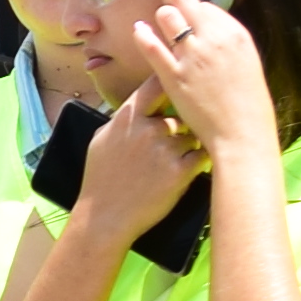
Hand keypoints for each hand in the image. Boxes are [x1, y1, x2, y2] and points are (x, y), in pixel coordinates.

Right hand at [70, 88, 207, 239]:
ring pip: (191, 137)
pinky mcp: (180, 172)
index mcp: (127, 118)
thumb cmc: (100, 179)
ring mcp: (165, 149)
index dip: (170, 82)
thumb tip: (137, 107)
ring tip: (170, 165)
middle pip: (179, 116)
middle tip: (171, 145)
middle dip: (179, 129)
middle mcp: (148, 129)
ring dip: (187, 148)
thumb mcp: (101, 140)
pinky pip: (200, 157)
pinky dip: (196, 163)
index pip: (155, 85)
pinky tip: (184, 173)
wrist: (105, 218)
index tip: (179, 86)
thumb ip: (121, 120)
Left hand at [115, 0, 277, 177]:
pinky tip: (139, 31)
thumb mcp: (246, 63)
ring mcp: (192, 56)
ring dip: (161, 18)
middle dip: (174, 4)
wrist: (241, 133)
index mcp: (235, 34)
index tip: (191, 22)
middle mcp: (213, 38)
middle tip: (170, 15)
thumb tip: (208, 30)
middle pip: (184, 0)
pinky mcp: (173, 75)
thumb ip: (227, 44)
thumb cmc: (247, 104)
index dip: (196, 13)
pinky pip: (151, 45)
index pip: (207, 6)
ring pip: (166, 15)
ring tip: (158, 26)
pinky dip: (142, 35)